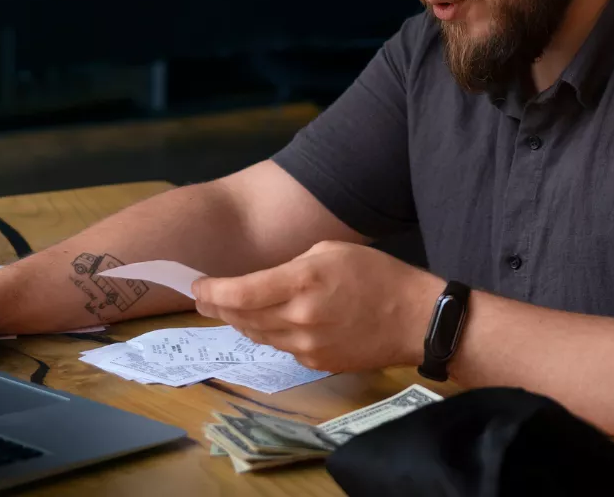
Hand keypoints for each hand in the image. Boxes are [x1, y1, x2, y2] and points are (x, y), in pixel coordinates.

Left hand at [191, 241, 443, 372]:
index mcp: (303, 282)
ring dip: (240, 322)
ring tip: (229, 309)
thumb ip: (292, 265)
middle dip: (218, 308)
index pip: (241, 294)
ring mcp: (307, 346)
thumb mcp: (332, 250)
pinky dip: (269, 334)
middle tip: (203, 298)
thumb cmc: (377, 274)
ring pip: (258, 336)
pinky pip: (281, 348)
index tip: (198, 287)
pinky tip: (268, 322)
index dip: (212, 292)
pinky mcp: (317, 363)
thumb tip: (262, 282)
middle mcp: (300, 318)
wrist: (415, 319)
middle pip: (242, 318)